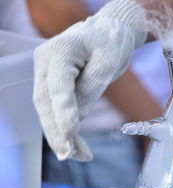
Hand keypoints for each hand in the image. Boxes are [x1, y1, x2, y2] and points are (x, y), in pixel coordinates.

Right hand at [33, 0, 147, 160]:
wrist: (109, 31)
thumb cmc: (111, 42)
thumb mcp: (108, 63)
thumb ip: (91, 89)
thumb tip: (78, 117)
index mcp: (59, 51)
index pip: (58, 88)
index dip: (63, 113)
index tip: (70, 135)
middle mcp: (45, 62)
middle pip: (46, 103)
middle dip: (58, 132)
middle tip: (71, 155)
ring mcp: (46, 73)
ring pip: (48, 110)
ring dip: (62, 135)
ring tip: (81, 155)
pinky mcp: (54, 84)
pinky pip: (56, 108)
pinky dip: (66, 127)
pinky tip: (77, 145)